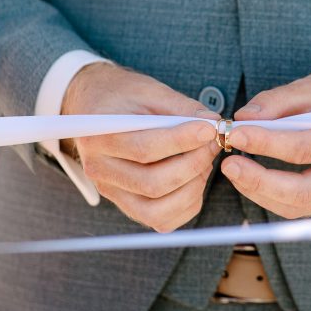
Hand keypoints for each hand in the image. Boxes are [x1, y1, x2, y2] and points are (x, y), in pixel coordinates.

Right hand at [61, 62, 220, 231]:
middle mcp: (100, 170)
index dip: (182, 141)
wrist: (97, 106)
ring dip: (192, 186)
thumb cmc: (124, 97)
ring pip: (158, 209)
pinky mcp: (127, 205)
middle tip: (212, 143)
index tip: (209, 129)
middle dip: (193, 164)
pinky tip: (195, 177)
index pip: (144, 149)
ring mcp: (112, 192)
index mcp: (99, 137)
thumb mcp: (150, 91)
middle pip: (153, 184)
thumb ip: (182, 108)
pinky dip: (187, 203)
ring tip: (204, 159)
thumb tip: (214, 124)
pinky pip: (162, 220)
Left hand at [220, 65, 310, 218]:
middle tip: (229, 165)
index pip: (302, 147)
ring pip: (298, 205)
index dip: (265, 143)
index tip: (235, 135)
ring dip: (260, 192)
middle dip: (259, 181)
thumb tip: (243, 120)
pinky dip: (272, 196)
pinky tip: (253, 179)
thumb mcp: (309, 86)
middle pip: (302, 190)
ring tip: (235, 170)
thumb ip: (275, 102)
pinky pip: (300, 206)